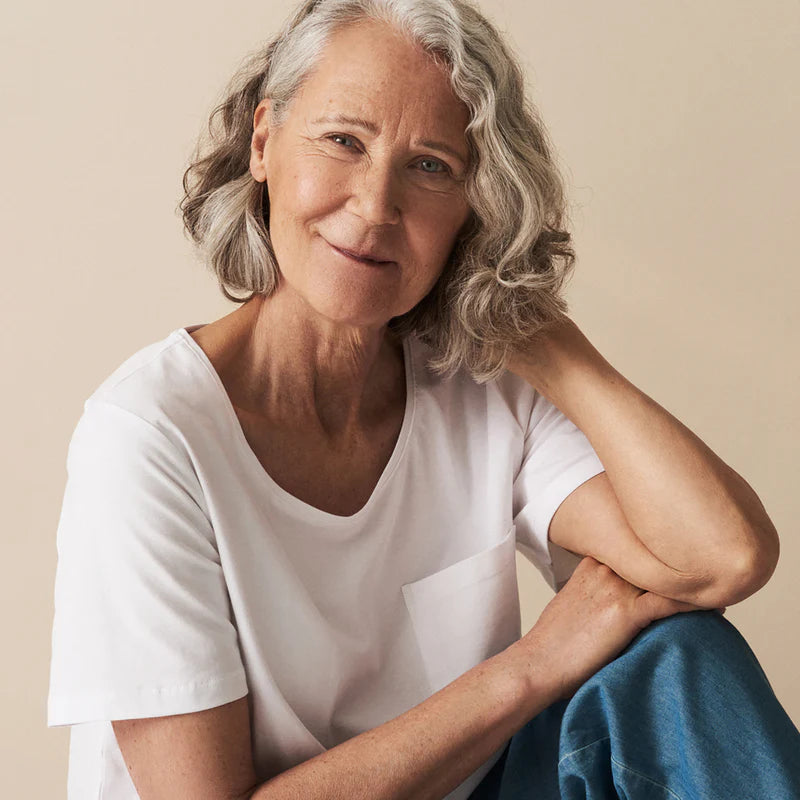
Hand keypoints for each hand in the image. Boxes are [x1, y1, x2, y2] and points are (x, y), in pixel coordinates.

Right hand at [512, 556, 723, 702]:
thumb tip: (618, 598)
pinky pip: (671, 602)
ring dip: (694, 578)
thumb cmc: (553, 641)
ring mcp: (614, 590)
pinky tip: (716, 606)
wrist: (538, 663)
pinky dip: (697, 603)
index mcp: (591, 565)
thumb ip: (597, 590)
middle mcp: (604, 570)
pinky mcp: (625, 614)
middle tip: (710, 562)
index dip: (660, 545)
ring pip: (666, 573)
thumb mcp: (572, 602)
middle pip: (653, 552)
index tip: (684, 550)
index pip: (633, 541)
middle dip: (682, 556)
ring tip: (719, 583)